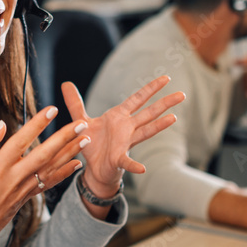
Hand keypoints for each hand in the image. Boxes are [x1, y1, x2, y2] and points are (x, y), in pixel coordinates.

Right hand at [0, 107, 88, 246]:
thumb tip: (1, 126)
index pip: (21, 140)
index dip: (37, 124)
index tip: (51, 110)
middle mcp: (14, 178)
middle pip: (44, 154)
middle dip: (64, 137)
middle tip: (81, 123)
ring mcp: (22, 189)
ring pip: (51, 168)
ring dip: (70, 152)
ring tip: (86, 138)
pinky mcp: (26, 197)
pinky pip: (49, 183)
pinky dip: (65, 173)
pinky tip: (77, 164)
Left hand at [61, 76, 184, 200]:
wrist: (93, 168)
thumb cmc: (92, 144)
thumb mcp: (80, 121)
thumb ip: (75, 103)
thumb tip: (65, 83)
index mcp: (118, 116)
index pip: (138, 99)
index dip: (151, 88)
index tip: (166, 78)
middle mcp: (126, 128)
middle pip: (149, 112)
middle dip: (164, 103)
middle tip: (182, 94)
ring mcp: (125, 143)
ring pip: (146, 132)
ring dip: (159, 126)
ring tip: (173, 118)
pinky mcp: (118, 159)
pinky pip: (127, 161)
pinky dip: (134, 165)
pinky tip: (142, 169)